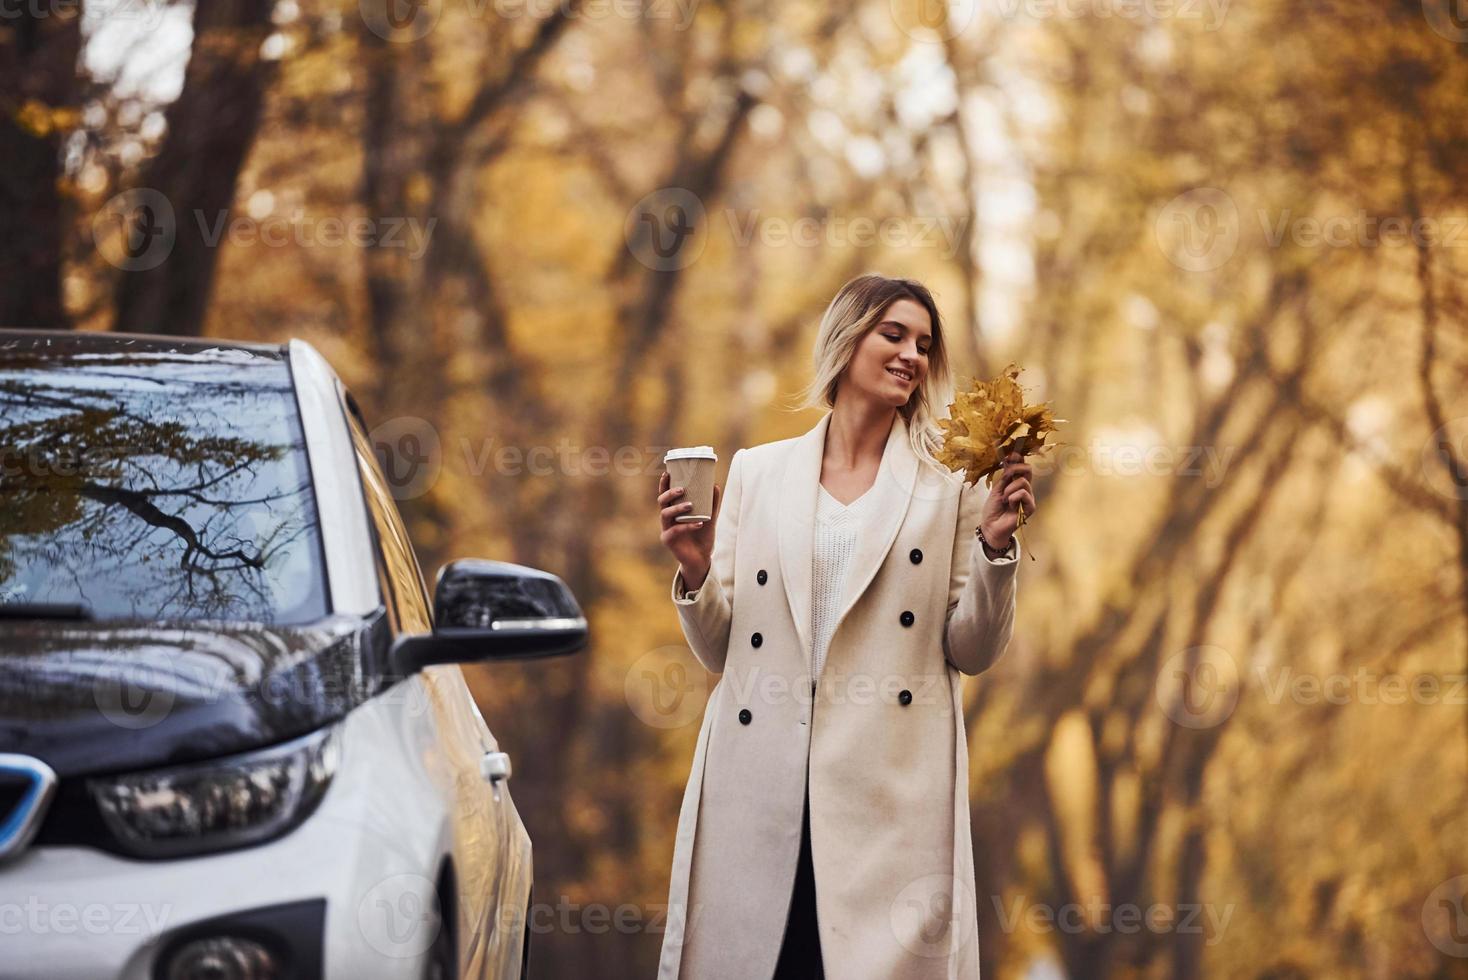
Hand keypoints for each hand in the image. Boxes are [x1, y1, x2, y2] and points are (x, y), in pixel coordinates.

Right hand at [658, 471, 721, 589]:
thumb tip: (715, 485)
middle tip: (681, 489)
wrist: (701, 558)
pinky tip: (699, 523)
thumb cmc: (702, 536)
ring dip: (677, 508)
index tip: (667, 473)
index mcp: (673, 511)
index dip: (664, 484)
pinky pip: (675, 531)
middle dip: (669, 494)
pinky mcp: (668, 540)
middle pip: (661, 502)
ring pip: (665, 514)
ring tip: (691, 505)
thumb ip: (712, 504)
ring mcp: (666, 529)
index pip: (665, 495)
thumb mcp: (710, 518)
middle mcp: (667, 519)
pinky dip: (687, 526)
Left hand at [978, 451, 1035, 549]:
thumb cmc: (993, 510)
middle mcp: (1024, 489)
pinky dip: (1013, 497)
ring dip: (1009, 489)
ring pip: (1023, 482)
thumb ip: (1005, 477)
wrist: (991, 526)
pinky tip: (1009, 505)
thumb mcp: (997, 489)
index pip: (1021, 468)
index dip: (1018, 459)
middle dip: (1016, 468)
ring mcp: (1028, 498)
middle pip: (1028, 470)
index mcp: (1015, 484)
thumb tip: (1010, 461)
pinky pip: (1023, 493)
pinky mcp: (1030, 507)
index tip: (1011, 454)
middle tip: (1007, 473)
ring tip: (1004, 499)